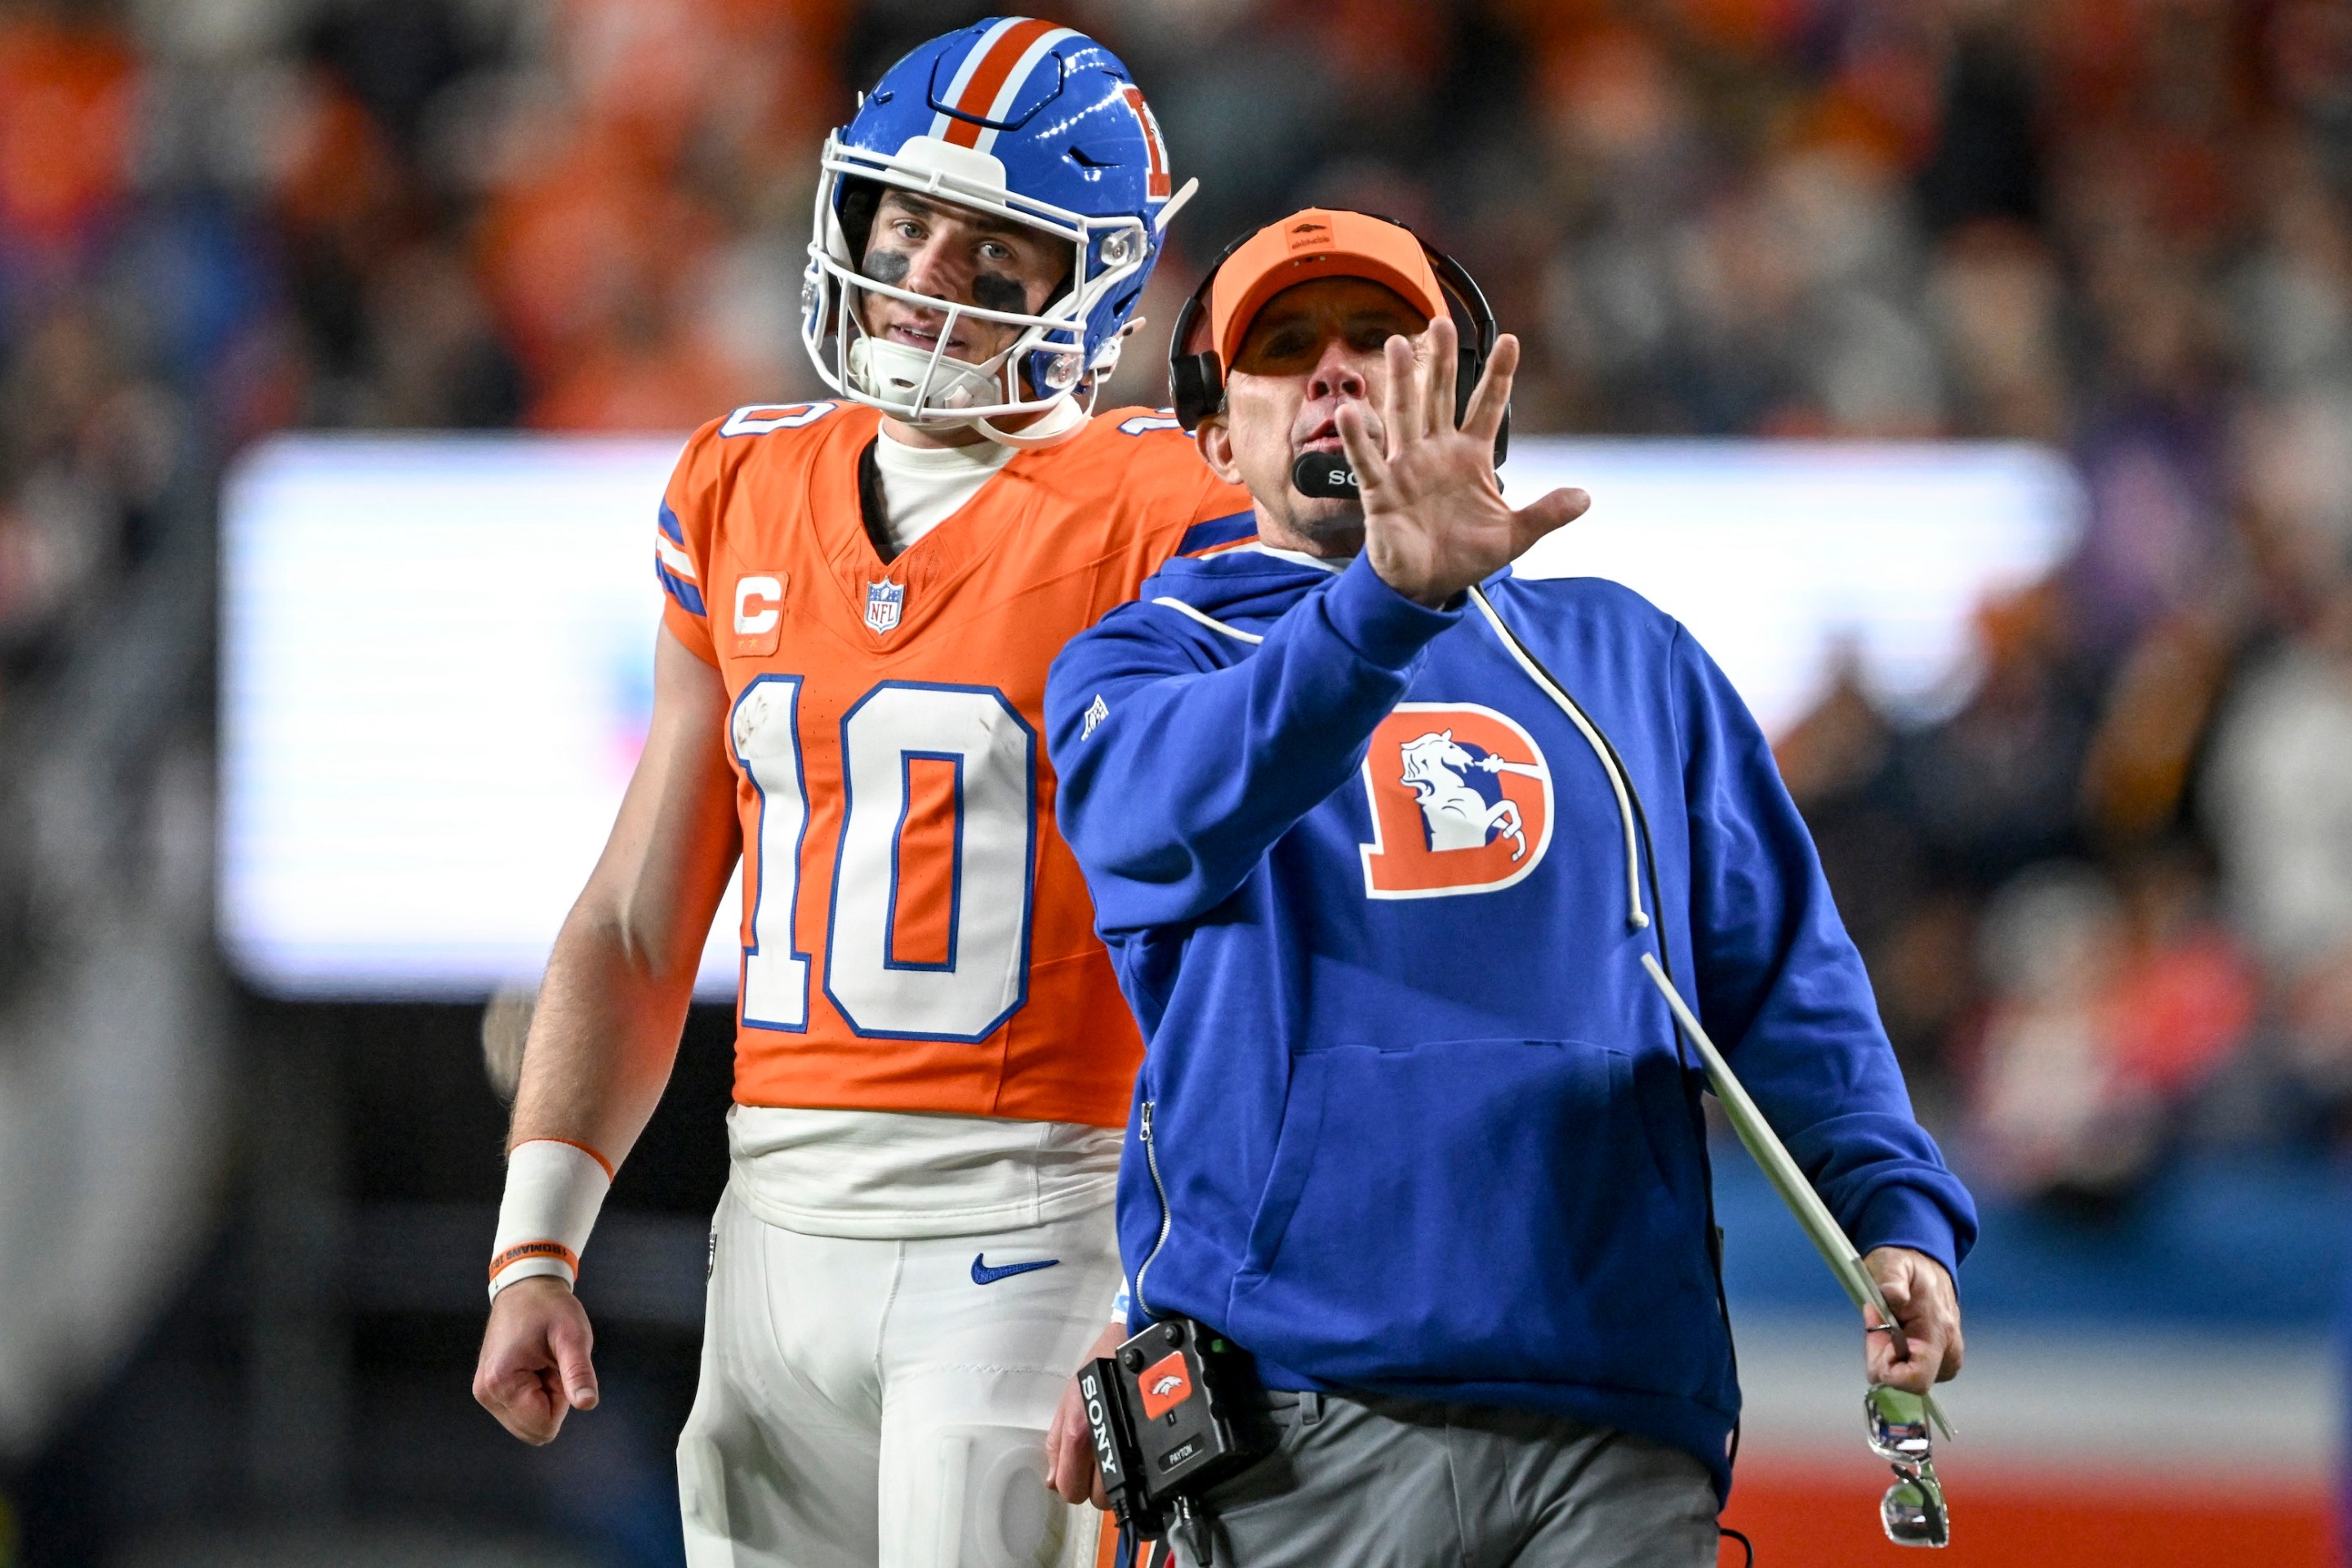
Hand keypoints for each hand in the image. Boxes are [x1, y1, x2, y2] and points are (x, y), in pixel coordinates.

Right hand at [474, 1275, 599, 1443]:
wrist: (525, 1287)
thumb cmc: (550, 1307)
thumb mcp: (573, 1336)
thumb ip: (578, 1372)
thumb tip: (587, 1404)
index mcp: (501, 1382)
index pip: (543, 1427)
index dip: (562, 1401)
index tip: (558, 1368)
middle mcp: (486, 1394)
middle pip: (534, 1430)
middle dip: (553, 1402)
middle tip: (552, 1365)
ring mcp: (485, 1393)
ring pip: (528, 1423)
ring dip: (544, 1398)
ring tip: (543, 1363)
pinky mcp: (489, 1390)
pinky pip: (521, 1411)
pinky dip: (535, 1395)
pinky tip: (535, 1366)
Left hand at [1045, 1319, 1127, 1506]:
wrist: (1137, 1336)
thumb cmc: (1101, 1361)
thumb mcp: (1070, 1396)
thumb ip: (1057, 1440)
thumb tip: (1053, 1480)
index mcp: (1078, 1431)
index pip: (1069, 1488)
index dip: (1074, 1485)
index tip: (1081, 1475)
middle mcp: (1103, 1439)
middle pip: (1097, 1498)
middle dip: (1099, 1487)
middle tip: (1101, 1466)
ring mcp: (1129, 1439)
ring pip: (1121, 1491)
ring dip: (1120, 1482)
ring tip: (1120, 1458)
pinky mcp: (1153, 1434)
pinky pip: (1144, 1475)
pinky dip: (1140, 1472)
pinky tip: (1137, 1455)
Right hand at [1335, 318, 1588, 608]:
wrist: (1426, 587)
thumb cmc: (1465, 556)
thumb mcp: (1514, 535)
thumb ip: (1546, 513)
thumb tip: (1585, 497)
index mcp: (1470, 457)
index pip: (1486, 406)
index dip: (1498, 375)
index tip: (1509, 341)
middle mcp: (1437, 453)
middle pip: (1439, 397)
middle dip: (1441, 360)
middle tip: (1440, 321)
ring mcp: (1406, 468)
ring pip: (1404, 415)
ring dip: (1401, 381)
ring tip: (1398, 346)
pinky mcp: (1381, 492)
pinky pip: (1367, 462)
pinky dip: (1357, 440)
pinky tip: (1350, 413)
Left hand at [1862, 1246, 1963, 1394]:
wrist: (1927, 1265)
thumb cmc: (1905, 1265)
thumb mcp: (1892, 1263)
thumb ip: (1891, 1280)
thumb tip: (1894, 1296)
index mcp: (1937, 1330)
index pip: (1917, 1378)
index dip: (1888, 1370)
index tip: (1874, 1338)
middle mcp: (1949, 1350)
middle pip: (1909, 1382)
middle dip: (1885, 1360)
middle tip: (1877, 1326)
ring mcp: (1949, 1357)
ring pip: (1911, 1379)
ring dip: (1890, 1358)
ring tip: (1887, 1326)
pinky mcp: (1944, 1360)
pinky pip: (1915, 1371)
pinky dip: (1899, 1358)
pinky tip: (1895, 1335)